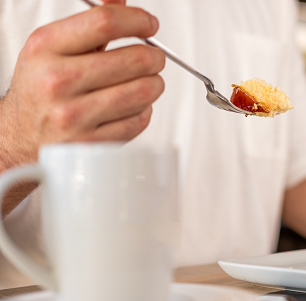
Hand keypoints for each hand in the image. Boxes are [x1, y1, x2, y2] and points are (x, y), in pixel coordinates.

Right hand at [0, 0, 164, 168]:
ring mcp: (74, 116)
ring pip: (144, 91)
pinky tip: (131, 107)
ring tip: (145, 83)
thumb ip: (91, 23)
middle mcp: (57, 81)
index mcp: (46, 48)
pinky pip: (139, 120)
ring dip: (154, 84)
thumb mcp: (53, 47)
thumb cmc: (42, 88)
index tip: (150, 24)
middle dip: (155, 57)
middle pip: (135, 59)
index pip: (105, 23)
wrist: (21, 135)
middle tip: (154, 59)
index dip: (137, 20)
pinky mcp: (90, 144)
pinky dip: (144, 111)